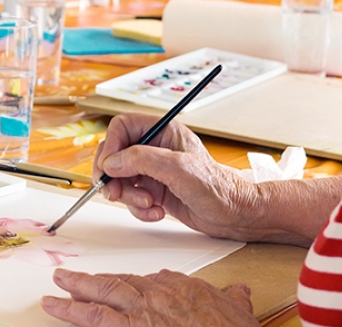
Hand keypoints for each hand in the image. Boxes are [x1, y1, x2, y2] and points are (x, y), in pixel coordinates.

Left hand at [41, 269, 256, 326]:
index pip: (148, 281)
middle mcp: (155, 293)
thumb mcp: (237, 308)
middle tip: (68, 279)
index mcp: (177, 286)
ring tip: (55, 291)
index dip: (131, 285)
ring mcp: (141, 312)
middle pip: (117, 284)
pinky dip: (75, 314)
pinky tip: (58, 310)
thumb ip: (232, 297)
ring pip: (101, 296)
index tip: (120, 286)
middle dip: (92, 281)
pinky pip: (96, 320)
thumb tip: (238, 292)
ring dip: (75, 292)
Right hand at [95, 114, 341, 245]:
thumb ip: (141, 160)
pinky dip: (138, 209)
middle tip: (115, 193)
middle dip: (114, 177)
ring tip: (149, 205)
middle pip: (114, 154)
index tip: (108, 168)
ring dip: (128, 197)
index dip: (111, 146)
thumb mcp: (178, 169)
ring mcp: (153, 170)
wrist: (233, 215)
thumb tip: (110, 162)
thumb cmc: (216, 187)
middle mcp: (154, 147)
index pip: (121, 127)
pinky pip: (130, 198)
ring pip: (119, 179)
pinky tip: (157, 213)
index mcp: (162, 130)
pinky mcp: (153, 190)